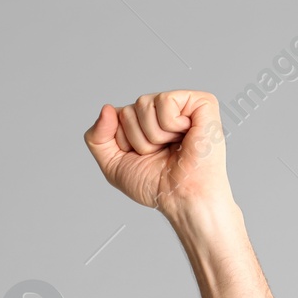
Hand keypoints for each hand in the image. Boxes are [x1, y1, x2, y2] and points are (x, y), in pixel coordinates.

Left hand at [82, 90, 232, 219]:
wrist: (181, 197)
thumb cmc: (155, 185)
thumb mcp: (113, 164)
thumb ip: (97, 137)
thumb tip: (107, 108)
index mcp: (144, 123)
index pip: (115, 116)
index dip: (123, 142)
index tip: (141, 157)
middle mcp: (162, 111)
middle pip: (128, 110)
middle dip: (138, 139)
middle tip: (159, 154)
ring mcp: (181, 105)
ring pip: (144, 104)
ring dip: (153, 135)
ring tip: (172, 147)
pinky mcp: (201, 102)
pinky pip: (165, 100)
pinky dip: (170, 125)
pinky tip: (184, 135)